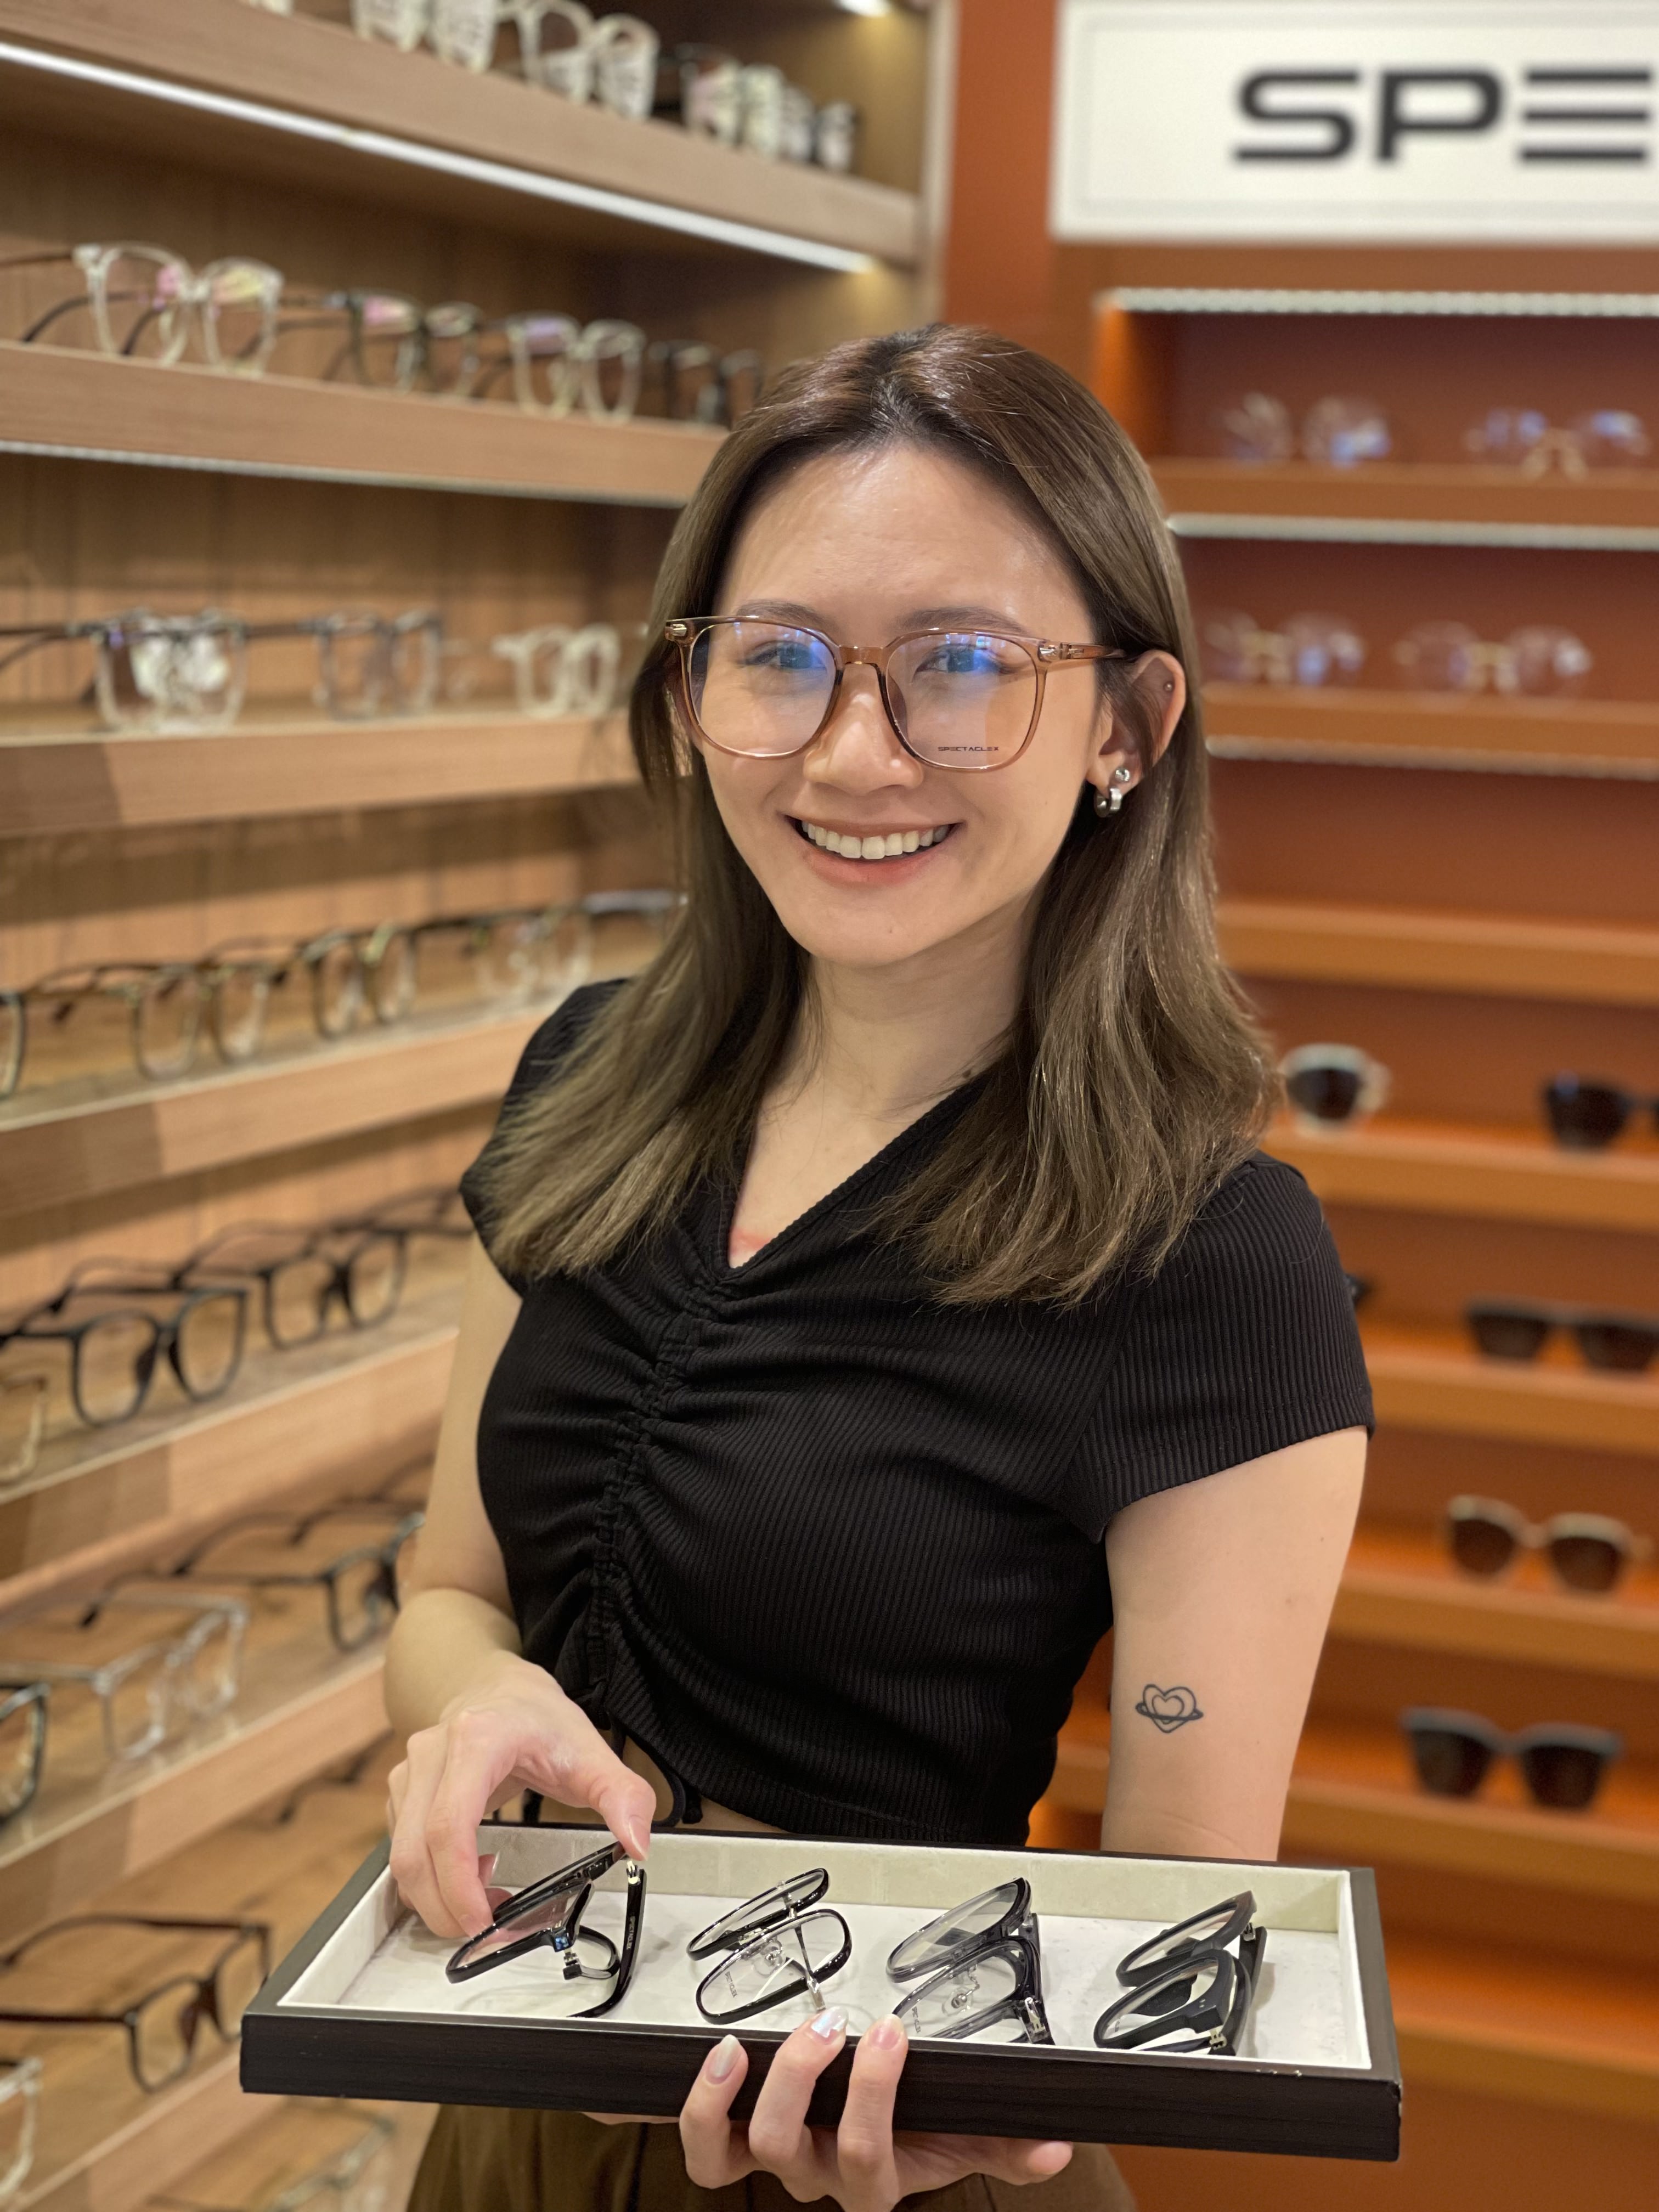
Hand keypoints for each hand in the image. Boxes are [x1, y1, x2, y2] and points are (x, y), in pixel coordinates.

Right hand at [386, 1651, 655, 1938]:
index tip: (484, 1921)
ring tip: (489, 1898)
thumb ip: (622, 1795)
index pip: (451, 1826)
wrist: (497, 1687)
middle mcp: (432, 1756)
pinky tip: (472, 1875)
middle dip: (446, 1908)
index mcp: (477, 1741)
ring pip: (402, 1860)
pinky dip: (432, 1881)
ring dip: (439, 1897)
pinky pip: (402, 1853)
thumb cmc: (537, 1717)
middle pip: (415, 1854)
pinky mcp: (401, 1795)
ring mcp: (409, 1775)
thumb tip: (637, 1843)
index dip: (459, 1884)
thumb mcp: (590, 1749)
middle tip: (488, 1931)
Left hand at [680, 2007, 1072, 2210]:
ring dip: (732, 2099)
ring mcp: (775, 2159)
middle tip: (827, 2025)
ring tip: (744, 2048)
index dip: (872, 2096)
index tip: (892, 2032)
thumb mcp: (969, 2139)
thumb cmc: (918, 2133)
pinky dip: (701, 2105)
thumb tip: (1054, 2147)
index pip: (866, 2156)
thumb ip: (1010, 2146)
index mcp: (872, 2180)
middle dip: (804, 2081)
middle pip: (794, 2151)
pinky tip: (718, 2057)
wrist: (876, 2146)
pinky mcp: (738, 2142)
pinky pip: (705, 2147)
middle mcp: (816, 2176)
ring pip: (738, 2151)